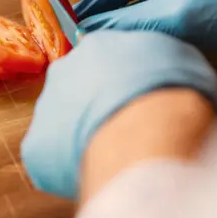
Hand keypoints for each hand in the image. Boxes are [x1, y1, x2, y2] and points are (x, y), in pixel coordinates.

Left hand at [21, 30, 216, 199]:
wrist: (149, 136)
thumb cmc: (171, 95)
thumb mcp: (180, 58)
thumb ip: (157, 60)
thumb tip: (159, 71)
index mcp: (99, 45)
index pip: (104, 61)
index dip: (122, 82)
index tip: (135, 98)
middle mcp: (64, 70)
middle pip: (77, 90)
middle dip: (96, 108)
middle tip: (123, 128)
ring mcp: (45, 108)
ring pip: (62, 124)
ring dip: (82, 137)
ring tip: (113, 155)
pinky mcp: (36, 147)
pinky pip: (52, 158)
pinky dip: (69, 167)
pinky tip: (96, 172)